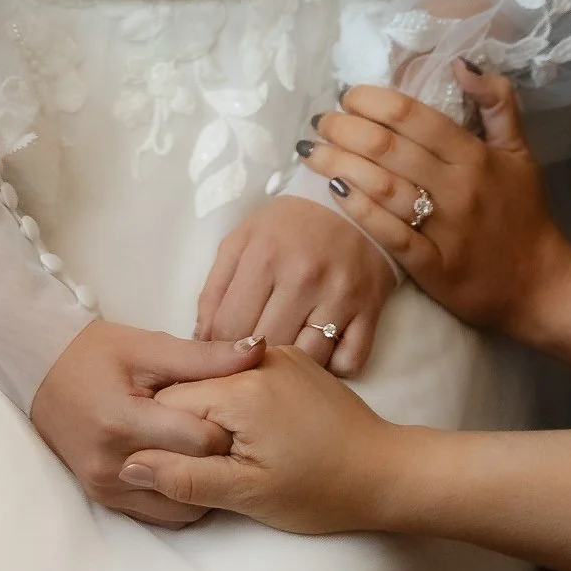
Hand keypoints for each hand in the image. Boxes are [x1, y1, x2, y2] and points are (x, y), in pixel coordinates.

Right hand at [30, 322, 264, 527]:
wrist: (41, 370)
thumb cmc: (95, 352)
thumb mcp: (148, 346)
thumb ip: (205, 356)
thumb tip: (257, 349)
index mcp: (123, 422)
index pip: (198, 442)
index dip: (229, 428)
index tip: (243, 413)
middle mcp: (113, 464)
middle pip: (192, 480)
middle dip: (221, 461)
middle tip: (240, 439)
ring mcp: (106, 487)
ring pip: (179, 509)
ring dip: (204, 486)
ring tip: (216, 457)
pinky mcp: (103, 498)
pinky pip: (157, 515)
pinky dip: (181, 498)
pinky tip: (192, 471)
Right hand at [120, 347, 405, 533]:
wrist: (385, 470)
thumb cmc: (318, 490)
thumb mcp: (247, 493)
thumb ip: (185, 477)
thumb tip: (131, 464)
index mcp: (239, 390)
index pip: (169, 401)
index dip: (162, 436)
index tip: (173, 465)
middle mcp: (256, 358)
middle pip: (192, 385)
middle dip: (186, 424)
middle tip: (209, 463)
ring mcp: (277, 354)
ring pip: (217, 378)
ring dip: (211, 412)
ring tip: (234, 450)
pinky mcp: (292, 360)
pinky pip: (244, 374)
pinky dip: (236, 401)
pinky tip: (252, 432)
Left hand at [194, 195, 394, 375]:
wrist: (353, 201)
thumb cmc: (289, 225)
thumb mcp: (242, 240)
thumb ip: (215, 288)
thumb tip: (201, 340)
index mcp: (264, 257)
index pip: (227, 329)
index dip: (217, 350)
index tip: (221, 355)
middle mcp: (304, 277)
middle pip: (265, 350)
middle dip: (251, 363)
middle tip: (250, 363)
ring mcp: (340, 295)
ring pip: (305, 362)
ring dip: (291, 370)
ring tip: (283, 360)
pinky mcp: (370, 309)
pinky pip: (349, 363)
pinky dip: (333, 368)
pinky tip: (321, 353)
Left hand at [303, 69, 570, 344]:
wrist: (541, 285)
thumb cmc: (524, 213)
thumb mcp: (520, 151)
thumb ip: (497, 102)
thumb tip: (461, 61)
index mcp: (475, 155)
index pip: (414, 116)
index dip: (373, 100)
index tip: (347, 95)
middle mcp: (458, 187)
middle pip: (389, 147)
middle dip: (344, 127)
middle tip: (320, 120)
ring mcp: (445, 229)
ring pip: (382, 187)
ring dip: (339, 163)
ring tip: (311, 150)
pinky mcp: (433, 267)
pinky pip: (389, 234)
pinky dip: (359, 210)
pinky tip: (332, 191)